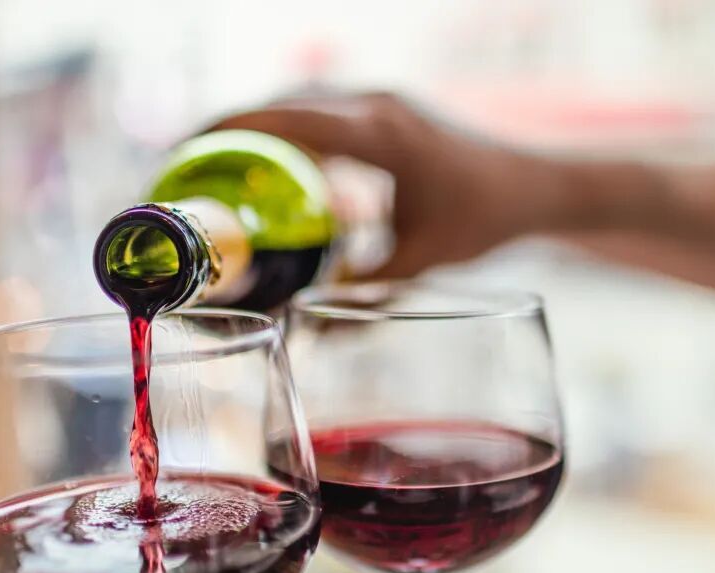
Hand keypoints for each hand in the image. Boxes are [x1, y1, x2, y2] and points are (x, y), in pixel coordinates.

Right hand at [208, 93, 528, 277]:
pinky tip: (263, 164)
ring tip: (207, 164)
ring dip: (252, 126)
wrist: (533, 183)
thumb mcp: (422, 260)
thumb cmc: (487, 217)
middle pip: (282, 101)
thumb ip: (367, 292)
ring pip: (297, 99)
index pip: (294, 121)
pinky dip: (283, 130)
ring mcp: (380, 100)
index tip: (185, 155)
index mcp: (385, 135)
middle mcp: (377, 105)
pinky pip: (318, 108)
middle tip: (180, 168)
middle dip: (226, 128)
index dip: (233, 132)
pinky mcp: (383, 108)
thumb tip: (314, 331)